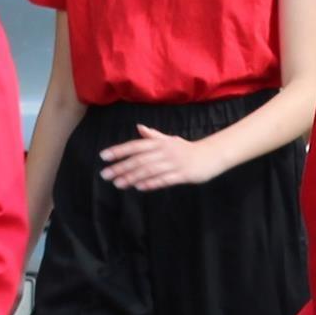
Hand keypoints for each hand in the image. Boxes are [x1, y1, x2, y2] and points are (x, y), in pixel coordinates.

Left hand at [98, 128, 225, 191]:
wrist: (212, 155)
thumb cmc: (187, 148)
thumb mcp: (170, 140)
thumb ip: (153, 136)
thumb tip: (139, 127)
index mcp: (160, 143)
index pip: (135, 146)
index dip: (119, 151)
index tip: (104, 157)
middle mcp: (165, 151)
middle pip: (139, 159)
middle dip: (121, 167)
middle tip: (105, 175)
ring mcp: (174, 163)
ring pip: (149, 170)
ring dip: (132, 177)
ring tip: (118, 184)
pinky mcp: (183, 175)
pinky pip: (164, 179)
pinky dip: (151, 183)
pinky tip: (139, 187)